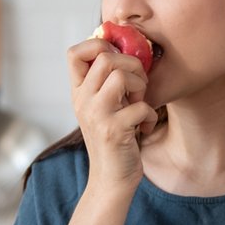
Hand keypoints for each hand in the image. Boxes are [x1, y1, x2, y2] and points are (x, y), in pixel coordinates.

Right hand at [66, 37, 157, 192]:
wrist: (111, 179)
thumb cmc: (113, 139)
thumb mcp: (103, 107)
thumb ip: (107, 82)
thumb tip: (127, 48)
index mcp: (79, 92)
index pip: (74, 53)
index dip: (98, 45)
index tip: (117, 59)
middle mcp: (82, 101)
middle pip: (105, 58)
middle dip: (131, 65)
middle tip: (137, 85)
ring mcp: (96, 116)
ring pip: (121, 76)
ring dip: (141, 87)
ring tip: (140, 104)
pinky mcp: (114, 131)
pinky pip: (141, 106)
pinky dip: (150, 116)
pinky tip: (145, 127)